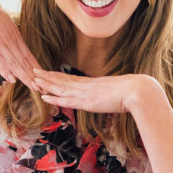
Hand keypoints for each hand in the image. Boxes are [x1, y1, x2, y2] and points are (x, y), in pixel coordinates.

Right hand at [0, 0, 41, 87]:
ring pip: (14, 62)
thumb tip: (14, 47)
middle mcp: (9, 39)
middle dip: (34, 76)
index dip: (35, 68)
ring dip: (24, 76)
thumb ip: (8, 36)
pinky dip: (5, 70)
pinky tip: (12, 78)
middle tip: (43, 89)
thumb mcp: (2, 24)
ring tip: (33, 87)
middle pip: (24, 61)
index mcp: (14, 35)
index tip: (43, 79)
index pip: (28, 54)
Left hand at [31, 69, 152, 115]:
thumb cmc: (134, 92)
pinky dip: (54, 98)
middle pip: (63, 80)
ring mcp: (86, 93)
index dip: (59, 76)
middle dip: (48, 76)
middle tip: (34, 71)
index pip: (72, 79)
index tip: (49, 73)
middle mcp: (87, 86)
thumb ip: (113, 93)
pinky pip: (66, 99)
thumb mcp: (120, 92)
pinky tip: (44, 96)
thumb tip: (114, 96)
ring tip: (33, 79)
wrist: (138, 91)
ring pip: (61, 87)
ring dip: (46, 83)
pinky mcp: (87, 101)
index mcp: (94, 83)